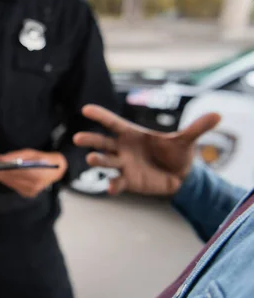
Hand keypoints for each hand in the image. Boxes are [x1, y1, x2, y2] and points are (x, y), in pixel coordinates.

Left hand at [0, 149, 67, 197]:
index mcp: (37, 173)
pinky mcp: (29, 194)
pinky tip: (2, 176)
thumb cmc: (42, 159)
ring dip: (2, 178)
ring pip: (11, 184)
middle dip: (0, 174)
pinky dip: (8, 181)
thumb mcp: (30, 153)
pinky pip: (14, 187)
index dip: (3, 169)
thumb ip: (14, 156)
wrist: (56, 170)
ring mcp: (32, 191)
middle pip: (12, 179)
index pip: (16, 172)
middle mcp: (34, 185)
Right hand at [73, 104, 220, 195]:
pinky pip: (117, 182)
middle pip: (102, 142)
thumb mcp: (186, 140)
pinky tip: (110, 188)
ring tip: (91, 159)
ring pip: (105, 161)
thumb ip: (197, 128)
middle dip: (90, 140)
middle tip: (78, 137)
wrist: (180, 176)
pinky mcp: (128, 181)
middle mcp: (123, 148)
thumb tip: (219, 115)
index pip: (113, 123)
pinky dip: (113, 185)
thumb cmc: (176, 152)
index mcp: (132, 134)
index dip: (100, 116)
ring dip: (97, 160)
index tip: (86, 109)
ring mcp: (123, 164)